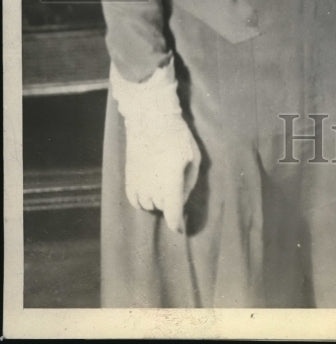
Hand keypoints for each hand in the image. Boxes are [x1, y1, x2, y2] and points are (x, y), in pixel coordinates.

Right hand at [124, 116, 200, 232]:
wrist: (150, 120)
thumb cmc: (177, 137)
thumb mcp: (193, 157)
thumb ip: (189, 182)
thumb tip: (181, 200)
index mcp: (171, 179)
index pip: (173, 212)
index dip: (176, 223)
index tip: (179, 229)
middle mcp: (152, 184)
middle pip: (162, 207)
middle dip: (170, 202)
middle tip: (175, 184)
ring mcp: (138, 182)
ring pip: (148, 204)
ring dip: (157, 200)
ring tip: (162, 183)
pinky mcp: (128, 178)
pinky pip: (134, 200)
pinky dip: (142, 199)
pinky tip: (148, 190)